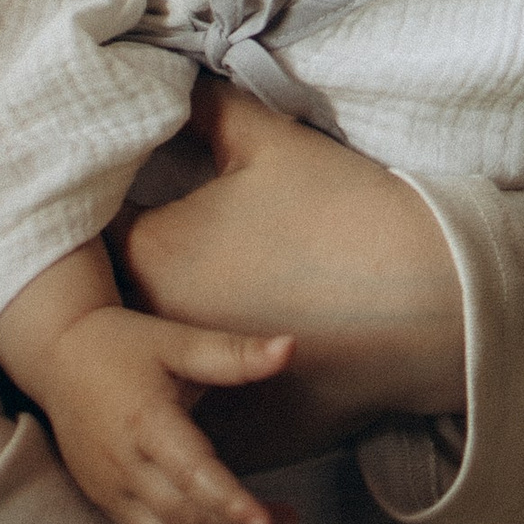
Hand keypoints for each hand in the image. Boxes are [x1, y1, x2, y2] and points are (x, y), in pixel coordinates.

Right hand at [0, 244, 295, 523]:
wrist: (59, 356)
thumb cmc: (125, 346)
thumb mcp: (180, 341)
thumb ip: (235, 353)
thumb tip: (291, 348)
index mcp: (146, 421)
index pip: (191, 473)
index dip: (230, 501)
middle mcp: (124, 465)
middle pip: (184, 517)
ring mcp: (110, 490)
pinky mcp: (105, 502)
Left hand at [110, 77, 467, 467]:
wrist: (428, 301)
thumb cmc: (342, 213)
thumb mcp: (268, 138)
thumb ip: (207, 107)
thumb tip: (176, 90)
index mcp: (153, 253)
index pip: (95, 226)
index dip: (108, 203)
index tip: (128, 189)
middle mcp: (156, 329)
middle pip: (121, 296)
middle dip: (133, 271)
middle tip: (169, 245)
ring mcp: (195, 390)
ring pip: (158, 362)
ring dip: (163, 338)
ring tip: (206, 301)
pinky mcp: (237, 433)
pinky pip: (204, 415)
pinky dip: (209, 394)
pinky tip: (235, 365)